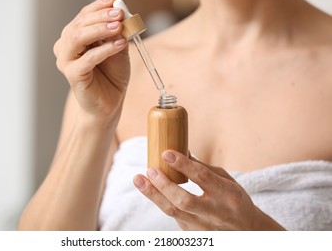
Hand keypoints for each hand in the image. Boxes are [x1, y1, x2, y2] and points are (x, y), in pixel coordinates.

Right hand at [53, 0, 129, 120]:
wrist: (109, 103)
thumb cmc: (112, 76)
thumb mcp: (119, 49)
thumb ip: (118, 33)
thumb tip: (121, 12)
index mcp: (75, 37)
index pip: (83, 16)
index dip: (98, 6)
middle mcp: (66, 47)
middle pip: (79, 24)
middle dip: (100, 16)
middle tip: (119, 13)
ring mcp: (66, 61)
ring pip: (78, 38)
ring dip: (99, 29)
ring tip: (118, 27)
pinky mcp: (72, 75)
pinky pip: (88, 58)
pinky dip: (105, 49)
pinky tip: (120, 44)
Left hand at [133, 151, 284, 229]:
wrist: (247, 231)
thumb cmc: (235, 201)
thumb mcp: (227, 181)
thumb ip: (205, 169)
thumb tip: (181, 152)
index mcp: (227, 194)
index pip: (202, 177)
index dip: (183, 165)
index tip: (166, 153)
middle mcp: (215, 212)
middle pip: (185, 200)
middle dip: (164, 184)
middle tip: (150, 169)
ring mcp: (204, 227)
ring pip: (174, 212)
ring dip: (154, 195)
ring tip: (139, 180)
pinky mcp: (194, 234)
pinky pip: (174, 217)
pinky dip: (162, 202)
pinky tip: (151, 191)